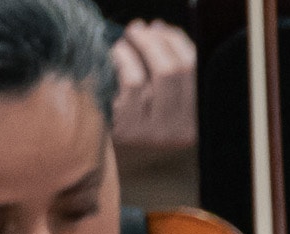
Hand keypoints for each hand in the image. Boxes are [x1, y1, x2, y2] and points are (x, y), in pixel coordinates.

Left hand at [109, 21, 197, 154]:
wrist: (92, 150)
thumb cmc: (127, 115)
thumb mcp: (158, 99)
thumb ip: (166, 68)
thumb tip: (157, 28)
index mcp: (194, 121)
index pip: (196, 70)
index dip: (178, 42)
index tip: (160, 29)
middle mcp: (181, 129)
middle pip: (180, 70)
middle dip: (158, 40)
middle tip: (138, 30)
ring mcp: (156, 131)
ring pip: (162, 73)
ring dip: (141, 46)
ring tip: (126, 40)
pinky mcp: (130, 127)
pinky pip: (135, 80)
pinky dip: (124, 58)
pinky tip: (114, 53)